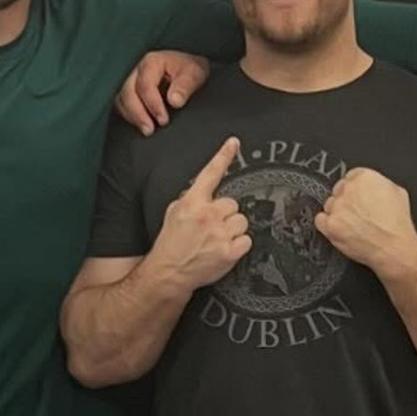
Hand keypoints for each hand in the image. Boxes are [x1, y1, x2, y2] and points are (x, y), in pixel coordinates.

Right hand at [116, 51, 210, 135]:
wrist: (188, 70)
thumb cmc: (190, 70)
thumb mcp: (194, 74)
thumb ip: (185, 86)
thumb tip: (175, 100)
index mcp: (152, 62)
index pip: (145, 85)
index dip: (153, 104)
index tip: (163, 120)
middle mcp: (138, 70)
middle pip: (128, 92)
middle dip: (138, 113)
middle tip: (150, 130)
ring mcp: (132, 80)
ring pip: (122, 99)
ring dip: (132, 116)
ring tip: (147, 131)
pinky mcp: (131, 91)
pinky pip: (122, 104)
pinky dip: (130, 116)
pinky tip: (141, 125)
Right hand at [149, 137, 249, 289]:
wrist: (169, 273)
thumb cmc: (171, 243)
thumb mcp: (174, 212)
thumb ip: (192, 199)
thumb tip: (207, 194)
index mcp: (192, 202)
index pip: (210, 174)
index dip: (223, 156)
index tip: (234, 143)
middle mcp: (208, 215)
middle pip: (232, 204)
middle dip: (225, 215)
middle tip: (211, 228)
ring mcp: (220, 234)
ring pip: (241, 221)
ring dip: (233, 229)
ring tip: (217, 240)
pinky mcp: (230, 252)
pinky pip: (246, 240)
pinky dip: (238, 245)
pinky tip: (224, 249)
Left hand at [314, 167, 416, 276]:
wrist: (394, 247)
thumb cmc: (397, 224)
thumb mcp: (397, 192)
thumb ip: (379, 184)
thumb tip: (373, 187)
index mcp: (364, 177)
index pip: (351, 177)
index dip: (356, 189)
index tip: (358, 197)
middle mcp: (348, 189)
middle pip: (338, 190)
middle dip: (347, 201)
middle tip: (358, 213)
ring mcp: (337, 207)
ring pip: (329, 205)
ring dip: (337, 213)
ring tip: (353, 224)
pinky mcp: (331, 225)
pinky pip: (320, 220)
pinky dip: (327, 225)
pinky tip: (339, 229)